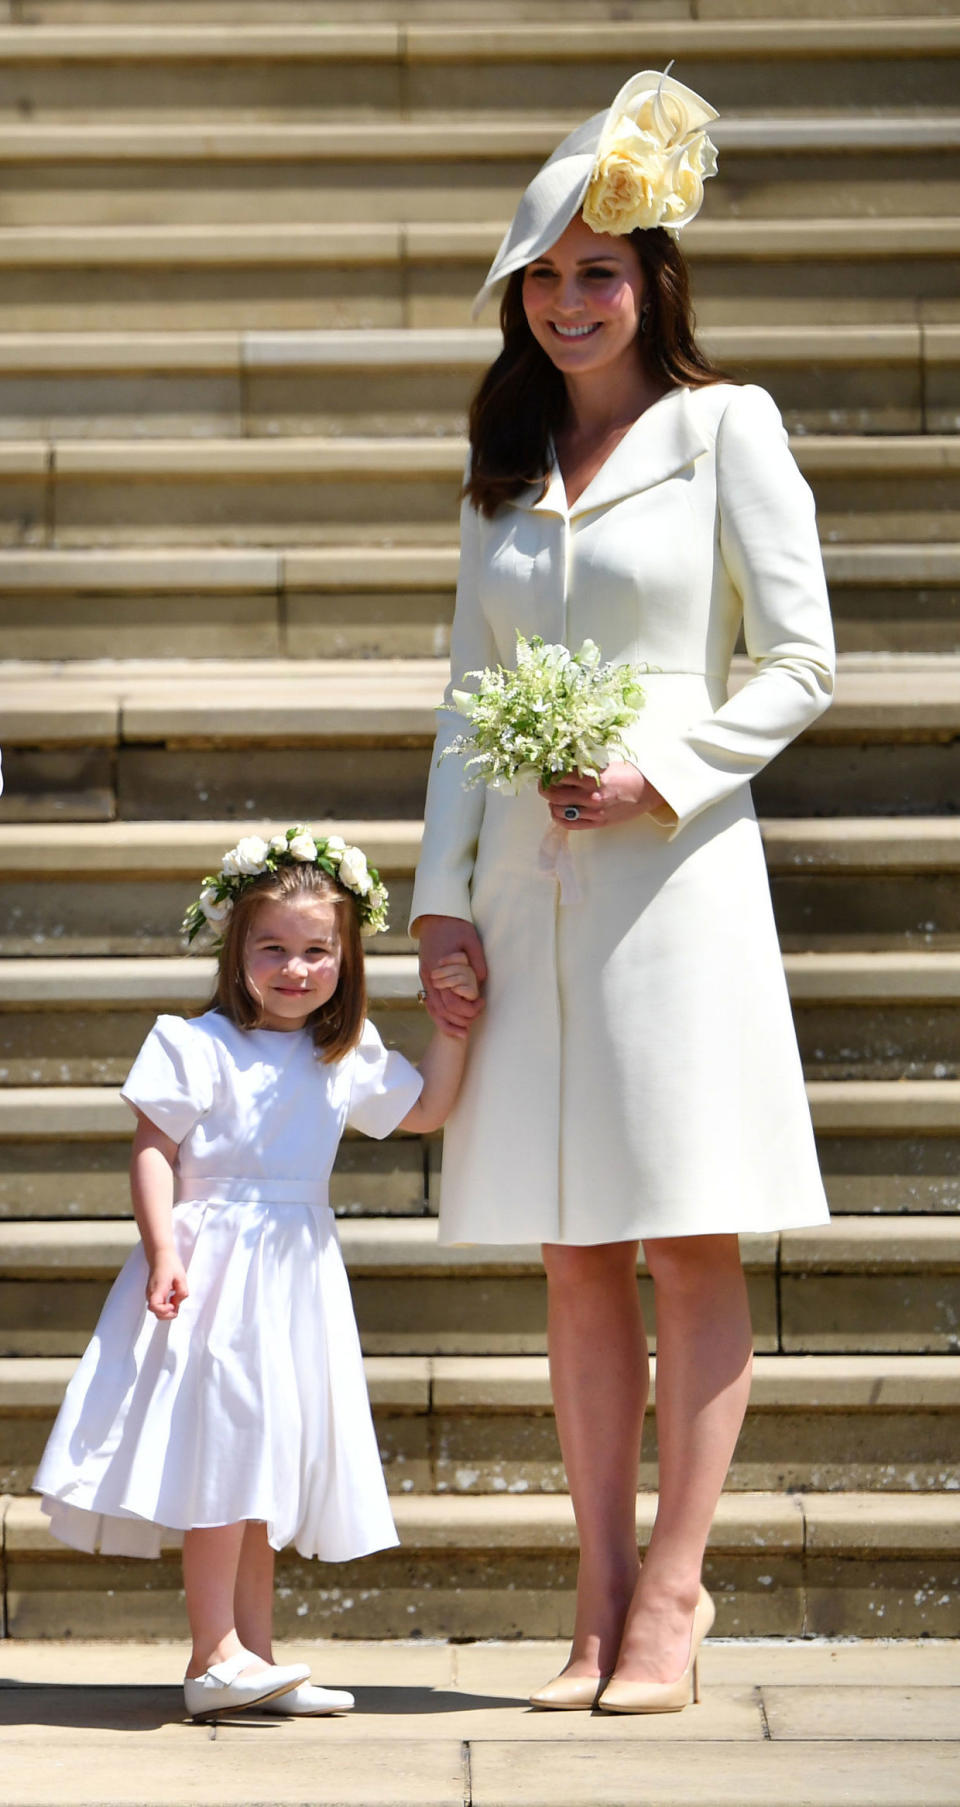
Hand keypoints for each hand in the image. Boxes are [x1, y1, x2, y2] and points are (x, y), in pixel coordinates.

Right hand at [146, 1249, 188, 1320]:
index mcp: (157, 1289)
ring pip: (157, 1310)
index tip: (173, 1305)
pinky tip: (172, 1297)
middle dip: (169, 1314)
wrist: (160, 1255)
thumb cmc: (170, 1264)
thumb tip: (178, 1303)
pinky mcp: (152, 1294)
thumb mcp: (181, 1278)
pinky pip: (158, 1304)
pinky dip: (165, 1305)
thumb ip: (182, 1293)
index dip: (165, 1311)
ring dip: (167, 1310)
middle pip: (156, 1313)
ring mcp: (150, 1294)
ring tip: (175, 1299)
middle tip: (177, 1304)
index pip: (154, 1307)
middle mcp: (151, 1294)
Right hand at [417, 915, 485, 1037]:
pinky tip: (449, 1022)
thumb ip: (477, 960)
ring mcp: (425, 978)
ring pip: (433, 1009)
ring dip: (447, 1024)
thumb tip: (482, 981)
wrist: (435, 917)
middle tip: (476, 1018)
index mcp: (439, 969)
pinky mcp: (425, 978)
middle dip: (460, 1020)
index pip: (451, 1001)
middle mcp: (429, 977)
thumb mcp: (471, 939)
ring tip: (462, 1034)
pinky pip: (429, 1002)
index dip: (467, 1008)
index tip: (482, 1004)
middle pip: (441, 1010)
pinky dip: (438, 1015)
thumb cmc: (455, 926)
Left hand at [540, 762, 666, 829]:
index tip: (547, 770)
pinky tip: (559, 810)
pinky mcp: (597, 823)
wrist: (649, 790)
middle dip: (545, 788)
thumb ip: (584, 766)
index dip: (549, 772)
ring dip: (552, 803)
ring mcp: (593, 812)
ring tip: (554, 797)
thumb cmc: (629, 773)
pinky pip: (570, 825)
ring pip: (559, 811)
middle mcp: (591, 796)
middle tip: (544, 783)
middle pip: (553, 794)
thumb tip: (561, 765)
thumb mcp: (605, 763)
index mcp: (593, 778)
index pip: (559, 776)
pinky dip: (560, 817)